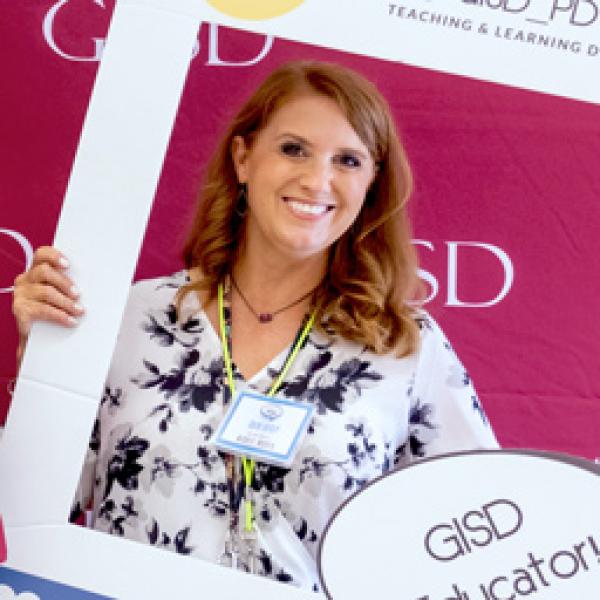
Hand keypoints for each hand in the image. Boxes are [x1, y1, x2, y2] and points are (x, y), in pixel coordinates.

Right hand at [12, 246, 83, 366]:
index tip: (68, 264)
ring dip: (66, 302)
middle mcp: (26, 280)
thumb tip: (100, 282)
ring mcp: (21, 295)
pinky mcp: (20, 310)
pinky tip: (71, 321)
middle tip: (78, 294)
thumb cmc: (54, 310)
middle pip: (44, 272)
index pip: (41, 254)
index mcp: (36, 271)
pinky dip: (60, 315)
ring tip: (79, 311)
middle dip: (64, 282)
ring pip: (46, 292)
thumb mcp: (61, 295)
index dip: (54, 256)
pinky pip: (43, 310)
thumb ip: (71, 286)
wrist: (38, 338)